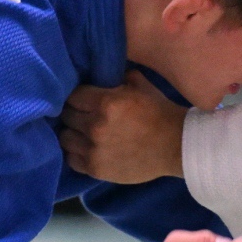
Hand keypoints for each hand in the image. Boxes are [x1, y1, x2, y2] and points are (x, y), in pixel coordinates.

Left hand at [61, 72, 185, 183]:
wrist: (177, 145)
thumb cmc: (159, 112)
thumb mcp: (141, 85)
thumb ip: (117, 77)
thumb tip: (100, 73)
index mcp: (106, 102)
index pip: (73, 95)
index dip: (79, 96)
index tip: (84, 100)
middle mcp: (95, 126)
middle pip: (66, 116)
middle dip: (74, 113)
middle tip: (83, 115)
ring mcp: (94, 149)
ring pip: (65, 138)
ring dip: (73, 133)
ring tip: (83, 133)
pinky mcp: (96, 169)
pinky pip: (71, 160)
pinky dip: (77, 153)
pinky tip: (86, 149)